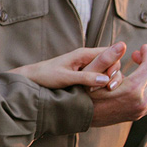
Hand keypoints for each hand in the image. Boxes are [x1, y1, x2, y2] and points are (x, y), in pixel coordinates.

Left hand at [9, 42, 124, 89]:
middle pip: (111, 62)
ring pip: (106, 70)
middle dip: (114, 75)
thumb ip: (86, 77)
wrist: (31, 78)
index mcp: (84, 54)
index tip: (108, 82)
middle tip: (108, 89)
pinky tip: (96, 93)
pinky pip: (98, 76)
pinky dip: (101, 84)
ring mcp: (85, 65)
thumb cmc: (46, 76)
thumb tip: (106, 79)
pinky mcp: (83, 73)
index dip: (115, 67)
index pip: (111, 53)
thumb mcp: (66, 78)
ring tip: (101, 92)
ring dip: (108, 81)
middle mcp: (86, 57)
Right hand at [89, 44, 146, 126]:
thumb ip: (106, 58)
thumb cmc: (81, 93)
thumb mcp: (90, 74)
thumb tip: (122, 45)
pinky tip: (141, 82)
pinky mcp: (138, 115)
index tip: (142, 47)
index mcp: (132, 90)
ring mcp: (140, 110)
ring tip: (142, 68)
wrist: (78, 116)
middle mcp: (140, 101)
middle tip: (137, 56)